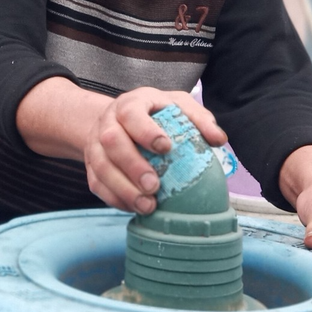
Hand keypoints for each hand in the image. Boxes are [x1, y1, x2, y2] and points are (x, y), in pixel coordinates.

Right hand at [83, 87, 225, 214]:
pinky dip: (115, 199)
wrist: (116, 120)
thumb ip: (198, 119)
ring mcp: (95, 145)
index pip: (132, 113)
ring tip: (147, 206)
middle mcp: (108, 122)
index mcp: (131, 104)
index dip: (145, 131)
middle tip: (154, 186)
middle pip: (112, 142)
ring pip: (101, 167)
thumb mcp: (177, 106)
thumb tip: (219, 140)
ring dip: (123, 189)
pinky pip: (97, 184)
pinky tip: (134, 208)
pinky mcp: (91, 166)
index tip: (165, 148)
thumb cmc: (154, 114)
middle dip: (132, 165)